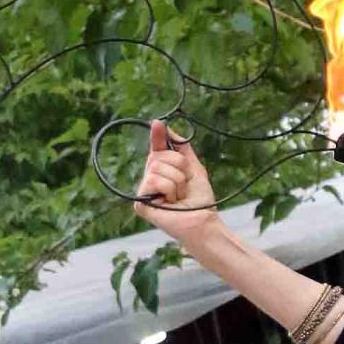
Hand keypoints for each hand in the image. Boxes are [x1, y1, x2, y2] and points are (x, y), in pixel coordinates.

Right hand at [134, 120, 222, 244]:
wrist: (203, 220)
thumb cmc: (200, 199)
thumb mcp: (194, 168)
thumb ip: (182, 148)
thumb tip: (167, 128)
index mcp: (163, 171)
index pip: (157, 149)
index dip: (157, 136)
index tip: (157, 123)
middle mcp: (151, 178)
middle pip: (160, 156)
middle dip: (179, 167)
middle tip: (184, 185)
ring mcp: (144, 191)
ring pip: (158, 168)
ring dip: (177, 182)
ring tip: (179, 197)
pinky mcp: (140, 202)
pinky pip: (153, 181)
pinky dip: (169, 190)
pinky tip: (170, 203)